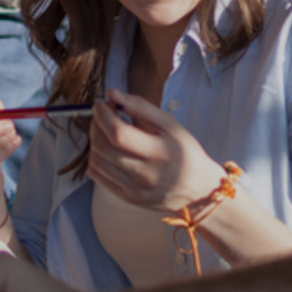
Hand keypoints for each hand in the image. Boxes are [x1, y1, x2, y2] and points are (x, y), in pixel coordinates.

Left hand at [88, 88, 224, 212]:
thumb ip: (140, 106)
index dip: (103, 115)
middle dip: (96, 125)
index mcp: (159, 153)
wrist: (198, 190)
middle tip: (101, 116)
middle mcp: (144, 174)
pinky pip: (97, 176)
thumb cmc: (184, 152)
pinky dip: (95, 159)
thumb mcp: (170, 125)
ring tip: (104, 132)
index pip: (118, 133)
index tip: (100, 103)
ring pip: (96, 162)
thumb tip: (112, 93)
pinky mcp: (126, 198)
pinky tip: (105, 150)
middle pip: (103, 147)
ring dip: (93, 142)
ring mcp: (134, 189)